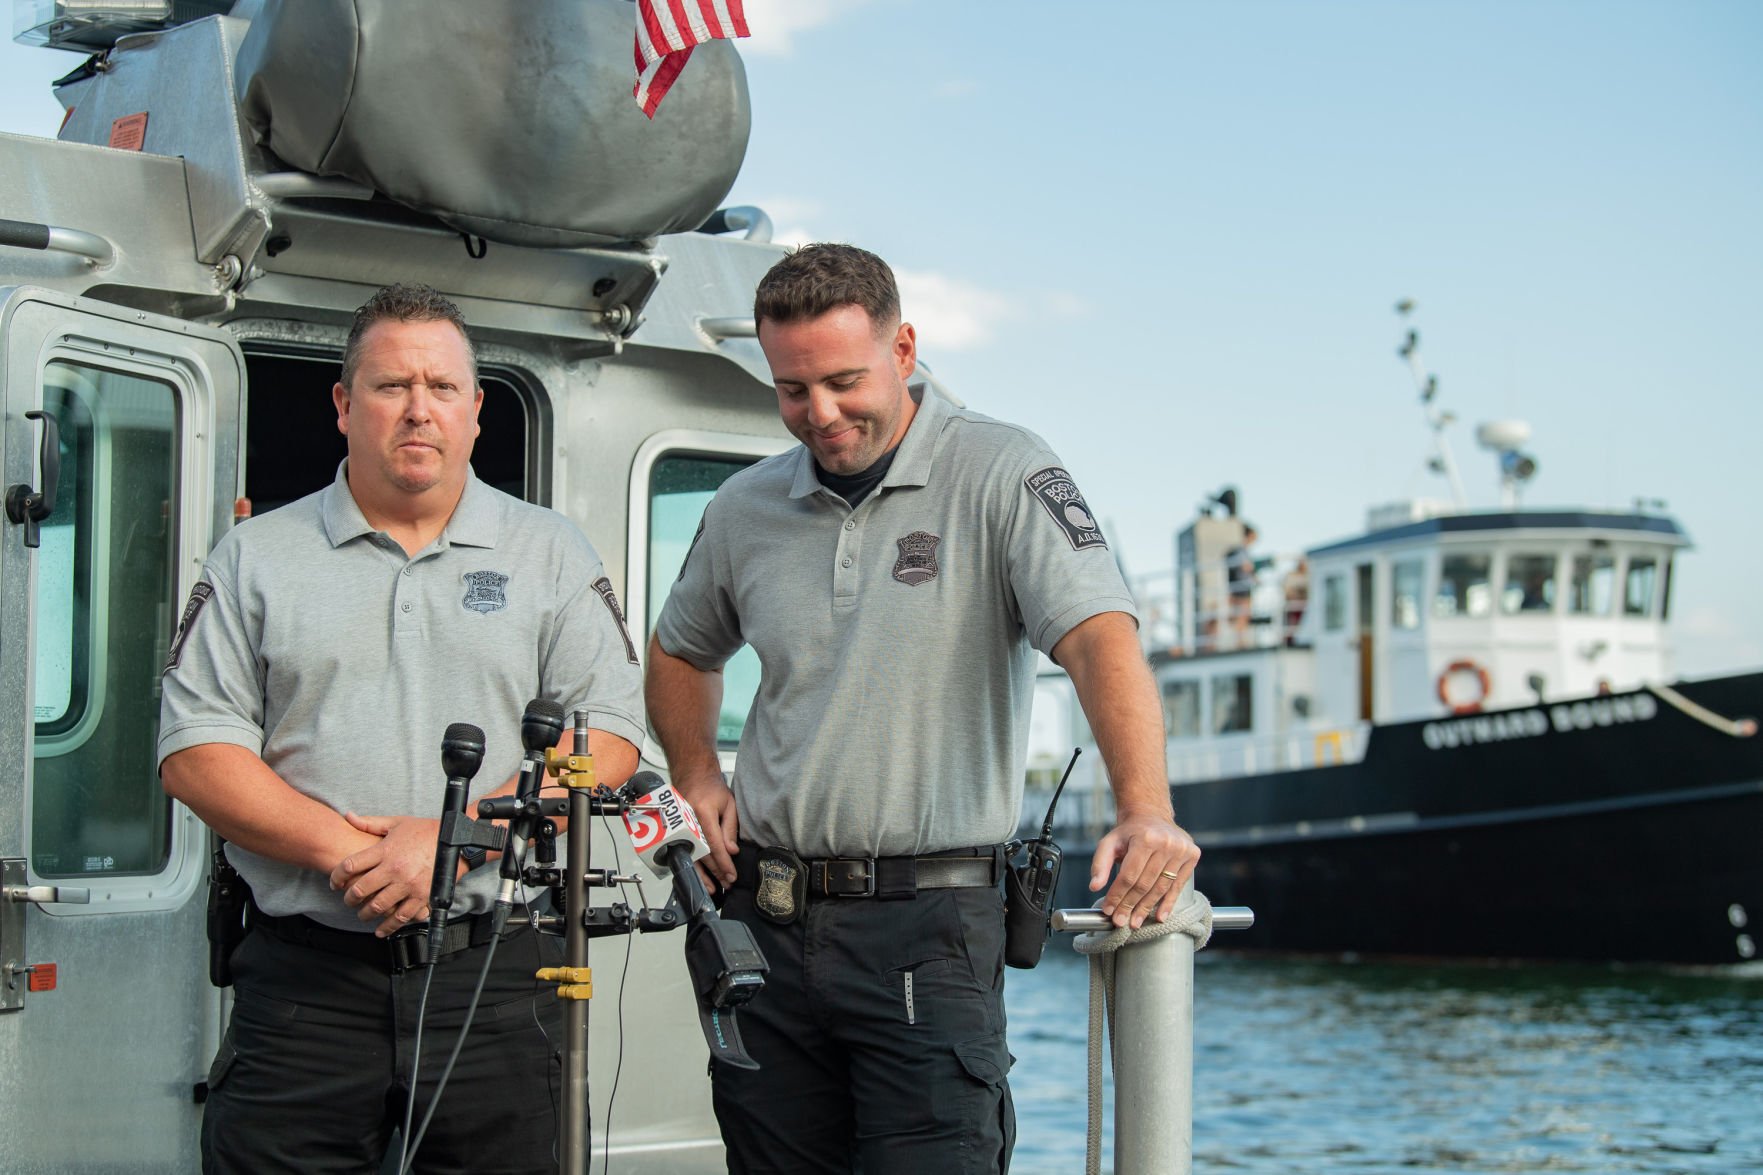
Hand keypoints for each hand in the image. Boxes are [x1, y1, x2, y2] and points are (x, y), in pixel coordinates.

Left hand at [330, 813, 440, 936]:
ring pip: (377, 906)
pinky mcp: (421, 896)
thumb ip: (370, 823)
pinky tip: (381, 929)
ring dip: (365, 914)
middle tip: (348, 900)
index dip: (337, 877)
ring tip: (362, 914)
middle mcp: (394, 869)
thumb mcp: (397, 823)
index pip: (350, 865)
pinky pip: (400, 916)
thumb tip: (348, 816)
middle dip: (349, 899)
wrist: (456, 840)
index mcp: (385, 850)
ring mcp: (407, 884)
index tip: (335, 883)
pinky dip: (388, 926)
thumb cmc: (425, 831)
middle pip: (360, 890)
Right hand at [674, 770, 739, 889]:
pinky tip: (699, 877)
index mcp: (702, 812)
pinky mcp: (675, 831)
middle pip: (703, 854)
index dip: (724, 863)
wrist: (691, 774)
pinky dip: (693, 867)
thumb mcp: (728, 804)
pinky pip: (684, 853)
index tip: (732, 875)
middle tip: (727, 883)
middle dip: (716, 872)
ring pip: (691, 857)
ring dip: (703, 875)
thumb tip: (731, 851)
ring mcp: (679, 827)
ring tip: (713, 888)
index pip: (715, 845)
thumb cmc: (710, 787)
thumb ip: (730, 828)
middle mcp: (688, 822)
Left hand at [1090, 813, 1200, 928]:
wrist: (1152, 815)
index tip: (1109, 910)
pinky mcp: (1192, 856)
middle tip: (1120, 921)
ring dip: (1147, 908)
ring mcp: (1182, 850)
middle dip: (1130, 905)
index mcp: (1145, 838)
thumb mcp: (1109, 842)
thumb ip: (1100, 864)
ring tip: (1135, 921)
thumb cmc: (1129, 832)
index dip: (1118, 895)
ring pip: (1161, 887)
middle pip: (1145, 883)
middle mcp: (1166, 843)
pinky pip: (1178, 885)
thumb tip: (1094, 887)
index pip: (1129, 875)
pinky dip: (1168, 903)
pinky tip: (1160, 916)